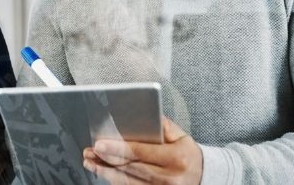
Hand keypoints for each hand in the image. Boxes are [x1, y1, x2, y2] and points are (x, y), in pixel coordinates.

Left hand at [82, 117, 201, 184]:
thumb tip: (139, 114)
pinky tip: (104, 172)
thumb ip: (160, 125)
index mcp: (175, 158)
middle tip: (90, 151)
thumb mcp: (180, 135)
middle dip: (107, 160)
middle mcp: (169, 177)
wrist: (204, 176)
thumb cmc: (187, 152)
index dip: (117, 148)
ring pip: (128, 182)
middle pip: (131, 168)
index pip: (140, 152)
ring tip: (90, 162)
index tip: (100, 143)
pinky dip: (116, 181)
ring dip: (106, 172)